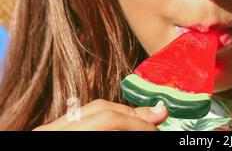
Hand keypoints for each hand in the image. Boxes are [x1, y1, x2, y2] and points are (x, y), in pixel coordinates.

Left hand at [33, 99, 167, 130]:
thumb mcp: (103, 148)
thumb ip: (123, 130)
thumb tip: (157, 116)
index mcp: (63, 134)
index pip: (109, 118)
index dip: (139, 121)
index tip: (158, 129)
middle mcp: (52, 127)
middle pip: (102, 107)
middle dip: (134, 115)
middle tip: (157, 121)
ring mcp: (49, 128)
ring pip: (93, 108)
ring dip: (123, 114)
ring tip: (142, 123)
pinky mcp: (53, 129)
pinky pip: (84, 116)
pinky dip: (107, 119)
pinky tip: (122, 124)